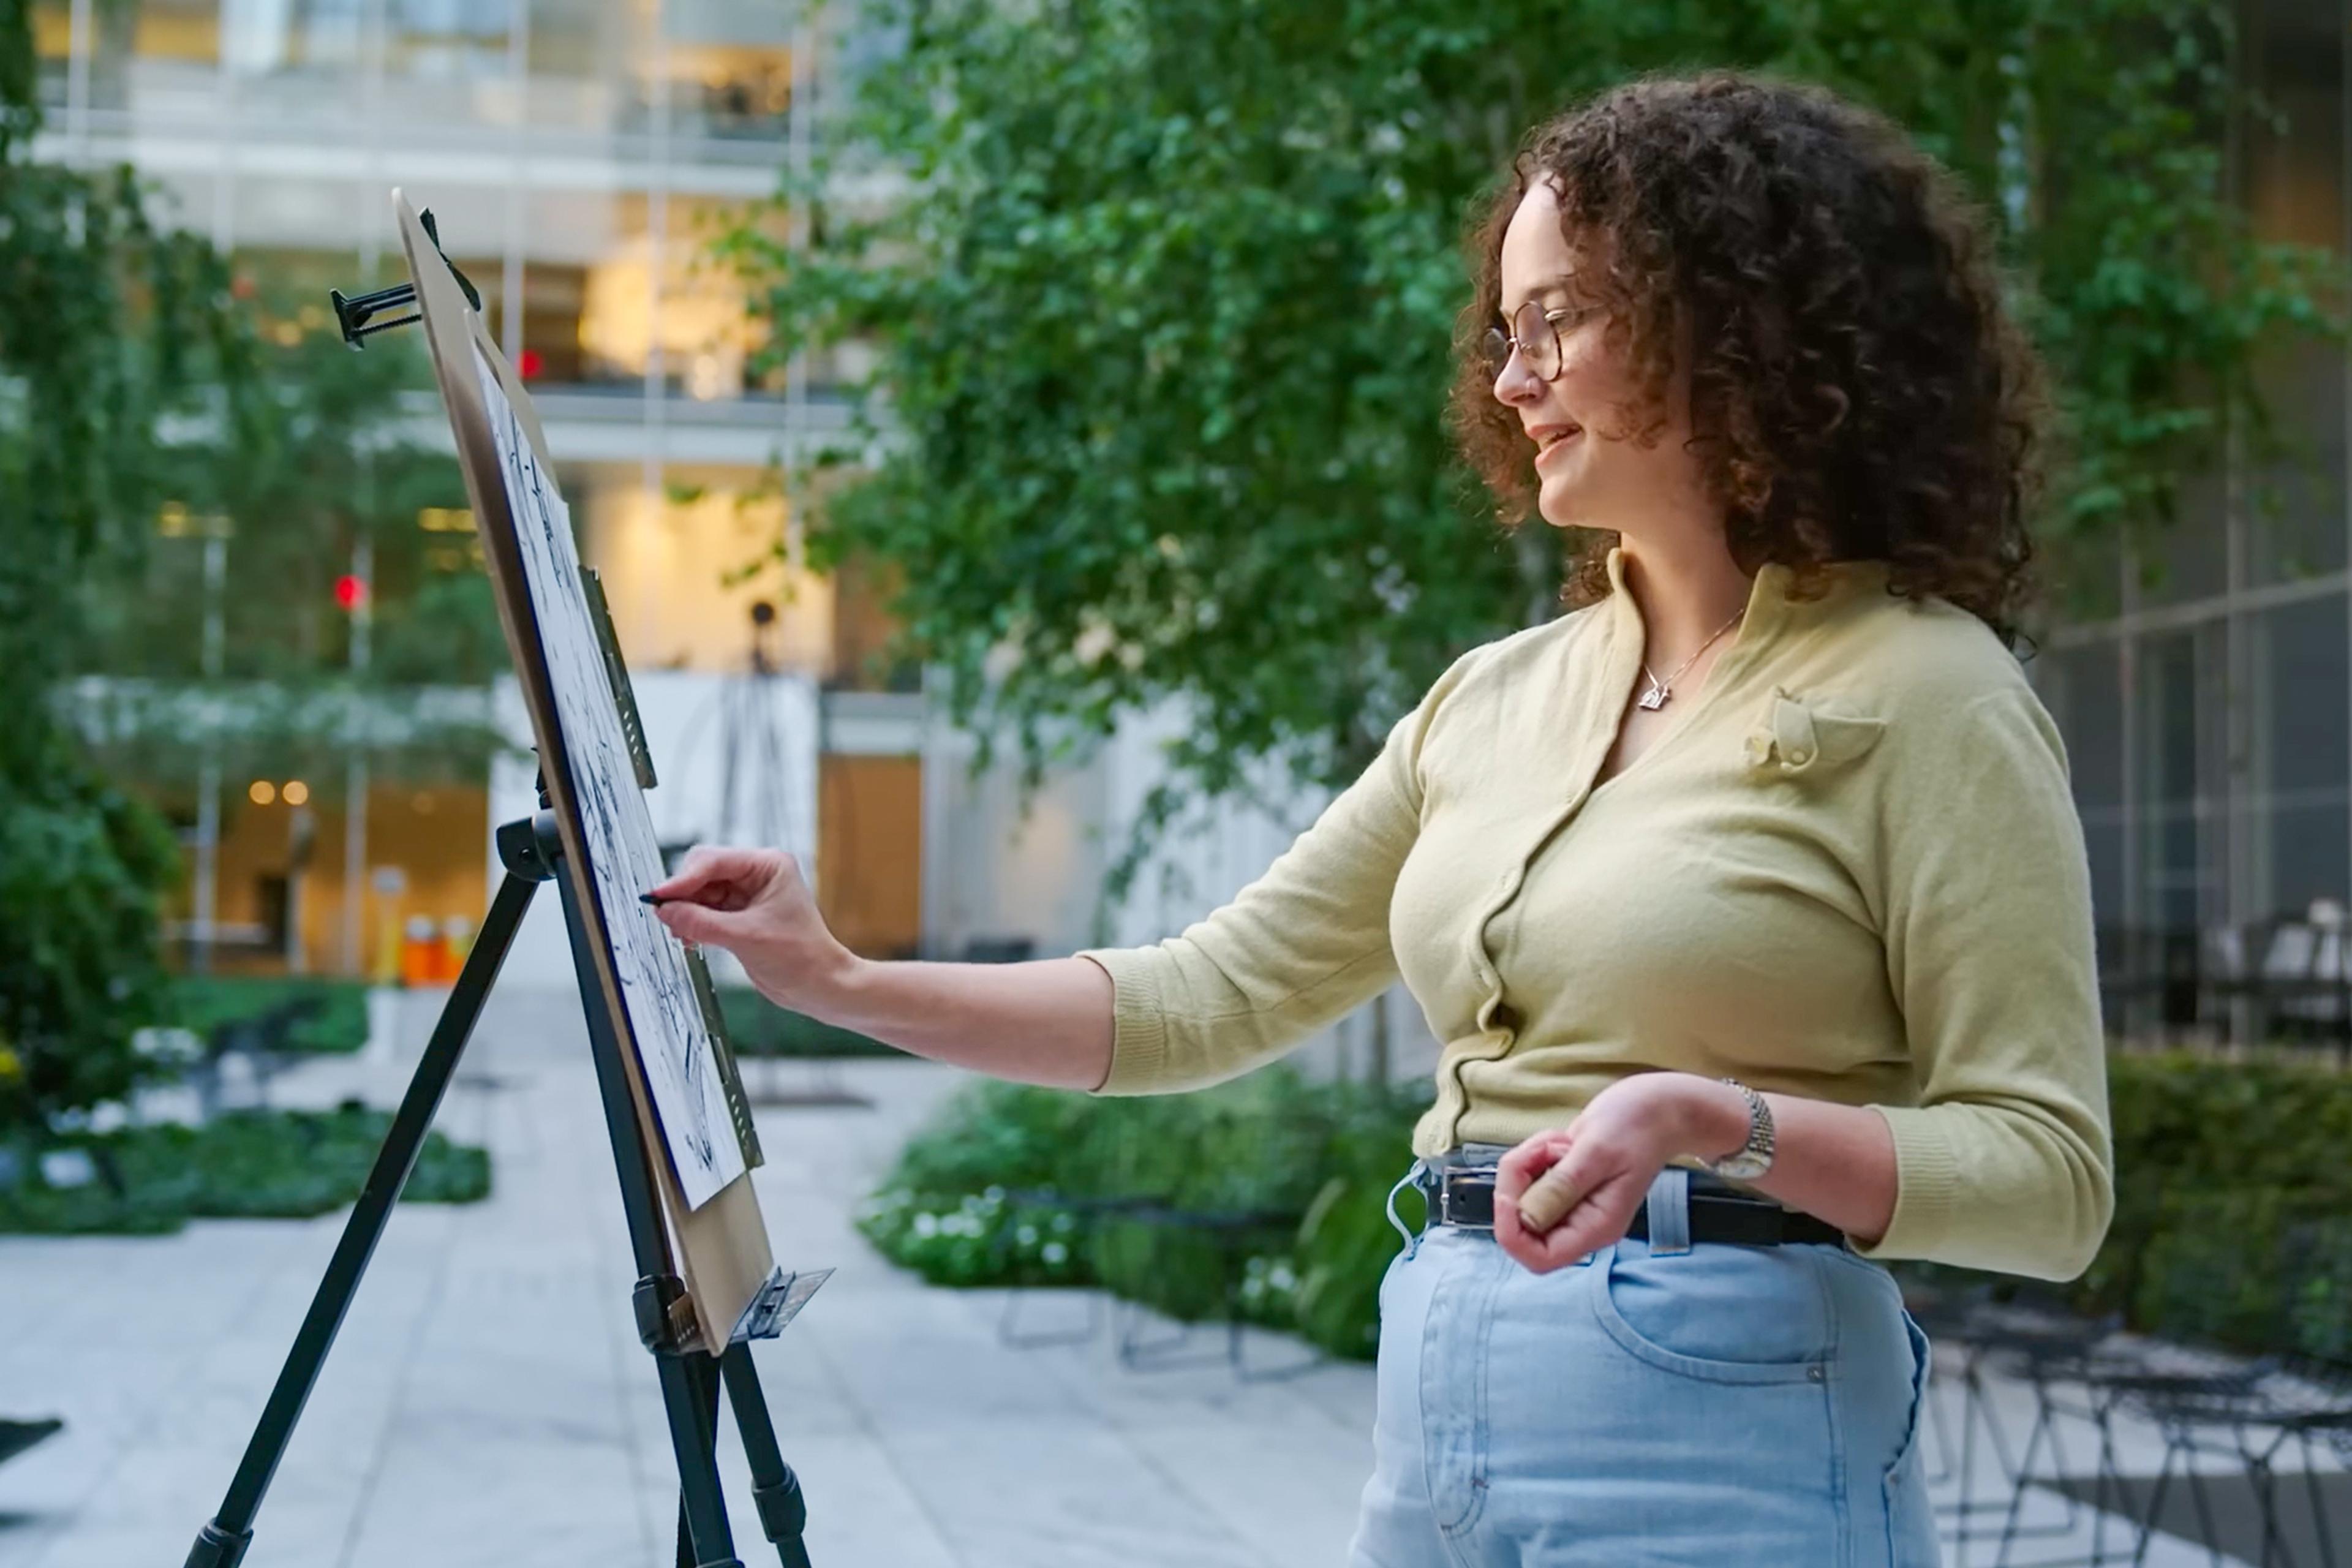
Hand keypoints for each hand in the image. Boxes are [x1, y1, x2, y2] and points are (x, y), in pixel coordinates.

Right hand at [648, 846, 857, 1014]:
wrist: (819, 985)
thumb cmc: (801, 957)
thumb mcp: (746, 937)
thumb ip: (702, 922)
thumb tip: (665, 910)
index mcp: (768, 865)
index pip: (714, 861)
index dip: (683, 879)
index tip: (658, 897)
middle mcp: (757, 874)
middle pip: (703, 873)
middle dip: (683, 895)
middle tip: (665, 918)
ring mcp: (747, 894)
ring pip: (701, 893)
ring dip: (686, 912)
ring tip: (680, 934)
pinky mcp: (740, 915)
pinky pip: (705, 912)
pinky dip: (693, 923)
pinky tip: (689, 939)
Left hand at [1492, 1074, 1716, 1273]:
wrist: (1657, 1107)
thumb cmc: (1637, 1125)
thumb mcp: (1597, 1152)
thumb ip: (1562, 1186)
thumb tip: (1525, 1218)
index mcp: (1596, 1228)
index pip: (1539, 1258)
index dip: (1512, 1233)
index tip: (1508, 1193)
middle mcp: (1581, 1224)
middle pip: (1523, 1227)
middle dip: (1517, 1185)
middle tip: (1542, 1149)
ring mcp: (1572, 1205)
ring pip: (1521, 1198)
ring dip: (1526, 1164)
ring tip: (1559, 1140)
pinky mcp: (1564, 1185)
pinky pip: (1528, 1179)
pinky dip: (1532, 1157)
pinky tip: (1560, 1140)